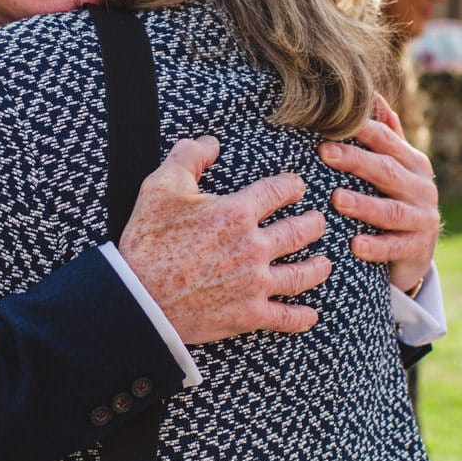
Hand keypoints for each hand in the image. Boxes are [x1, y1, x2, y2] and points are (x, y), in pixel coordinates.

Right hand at [117, 136, 330, 344]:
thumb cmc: (147, 242)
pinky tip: (310, 314)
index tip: (296, 187)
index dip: (292, 186)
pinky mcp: (248, 315)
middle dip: (313, 224)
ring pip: (302, 274)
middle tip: (317, 222)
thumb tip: (210, 142)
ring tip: (325, 263)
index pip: (280, 191)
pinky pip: (286, 318)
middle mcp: (254, 247)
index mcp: (237, 213)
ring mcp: (255, 284)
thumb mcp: (160, 187)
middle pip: (301, 231)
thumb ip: (188, 157)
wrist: (137, 299)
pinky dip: (301, 317)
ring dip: (318, 267)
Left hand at [320, 97, 439, 294]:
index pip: (387, 140)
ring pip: (391, 211)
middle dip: (356, 160)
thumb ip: (387, 135)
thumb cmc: (396, 201)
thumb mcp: (396, 168)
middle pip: (387, 171)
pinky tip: (355, 245)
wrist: (417, 254)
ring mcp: (422, 219)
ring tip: (337, 199)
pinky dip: (376, 247)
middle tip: (325, 152)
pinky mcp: (417, 249)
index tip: (330, 122)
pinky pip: (395, 247)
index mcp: (413, 163)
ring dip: (364, 204)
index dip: (361, 130)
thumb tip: (372, 94)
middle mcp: (422, 188)